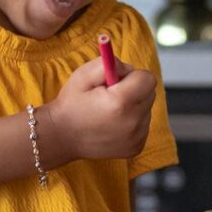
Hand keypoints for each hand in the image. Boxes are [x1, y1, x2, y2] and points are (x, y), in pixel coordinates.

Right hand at [42, 55, 156, 164]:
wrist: (62, 136)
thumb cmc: (72, 103)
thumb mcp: (84, 74)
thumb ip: (109, 63)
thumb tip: (129, 68)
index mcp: (120, 102)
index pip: (147, 79)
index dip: (132, 76)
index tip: (117, 80)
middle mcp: (132, 122)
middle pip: (149, 93)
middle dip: (134, 89)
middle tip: (112, 94)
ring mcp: (136, 138)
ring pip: (146, 109)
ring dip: (133, 106)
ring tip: (110, 111)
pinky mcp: (137, 147)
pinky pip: (143, 125)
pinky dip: (132, 121)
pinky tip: (113, 123)